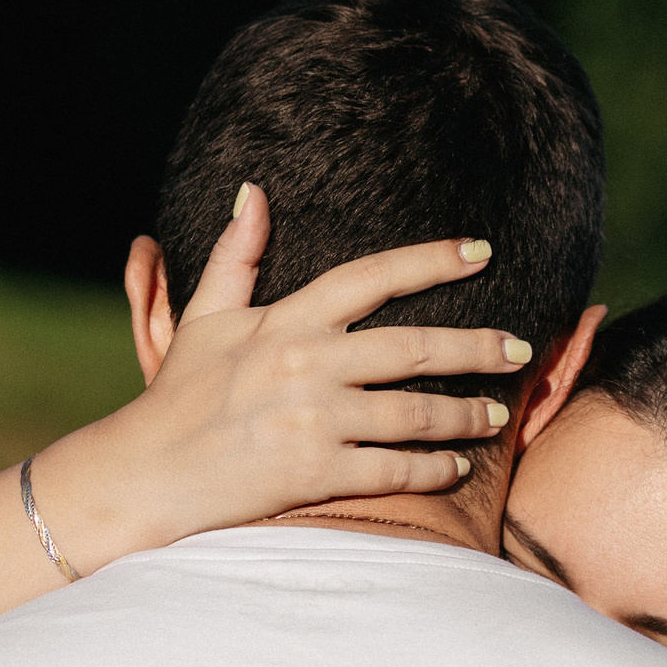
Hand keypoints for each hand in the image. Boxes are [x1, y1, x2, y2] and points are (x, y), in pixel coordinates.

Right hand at [35, 186, 540, 569]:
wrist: (147, 474)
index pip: (373, 277)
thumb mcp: (204, 318)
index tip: (481, 253)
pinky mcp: (315, 472)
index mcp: (286, 319)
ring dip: (465, 415)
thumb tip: (253, 192)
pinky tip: (456, 467)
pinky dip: (433, 469)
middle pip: (415, 347)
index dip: (432, 261)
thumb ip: (236, 256)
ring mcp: (313, 419)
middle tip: (520, 348)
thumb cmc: (178, 397)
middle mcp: (306, 363)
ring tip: (496, 415)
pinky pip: (394, 469)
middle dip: (477, 348)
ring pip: (415, 413)